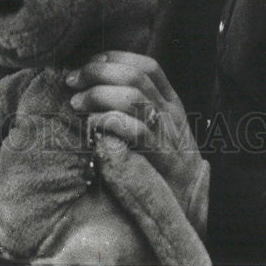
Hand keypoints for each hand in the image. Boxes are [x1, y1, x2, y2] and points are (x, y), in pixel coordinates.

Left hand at [65, 51, 208, 233]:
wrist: (193, 206)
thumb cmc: (167, 167)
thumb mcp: (161, 130)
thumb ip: (139, 108)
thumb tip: (97, 88)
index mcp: (172, 103)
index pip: (146, 66)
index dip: (115, 58)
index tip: (89, 62)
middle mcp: (171, 114)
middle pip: (135, 77)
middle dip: (98, 73)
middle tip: (72, 81)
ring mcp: (166, 134)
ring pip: (134, 98)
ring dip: (98, 95)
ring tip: (76, 103)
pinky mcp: (158, 159)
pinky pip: (133, 131)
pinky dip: (108, 122)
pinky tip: (91, 126)